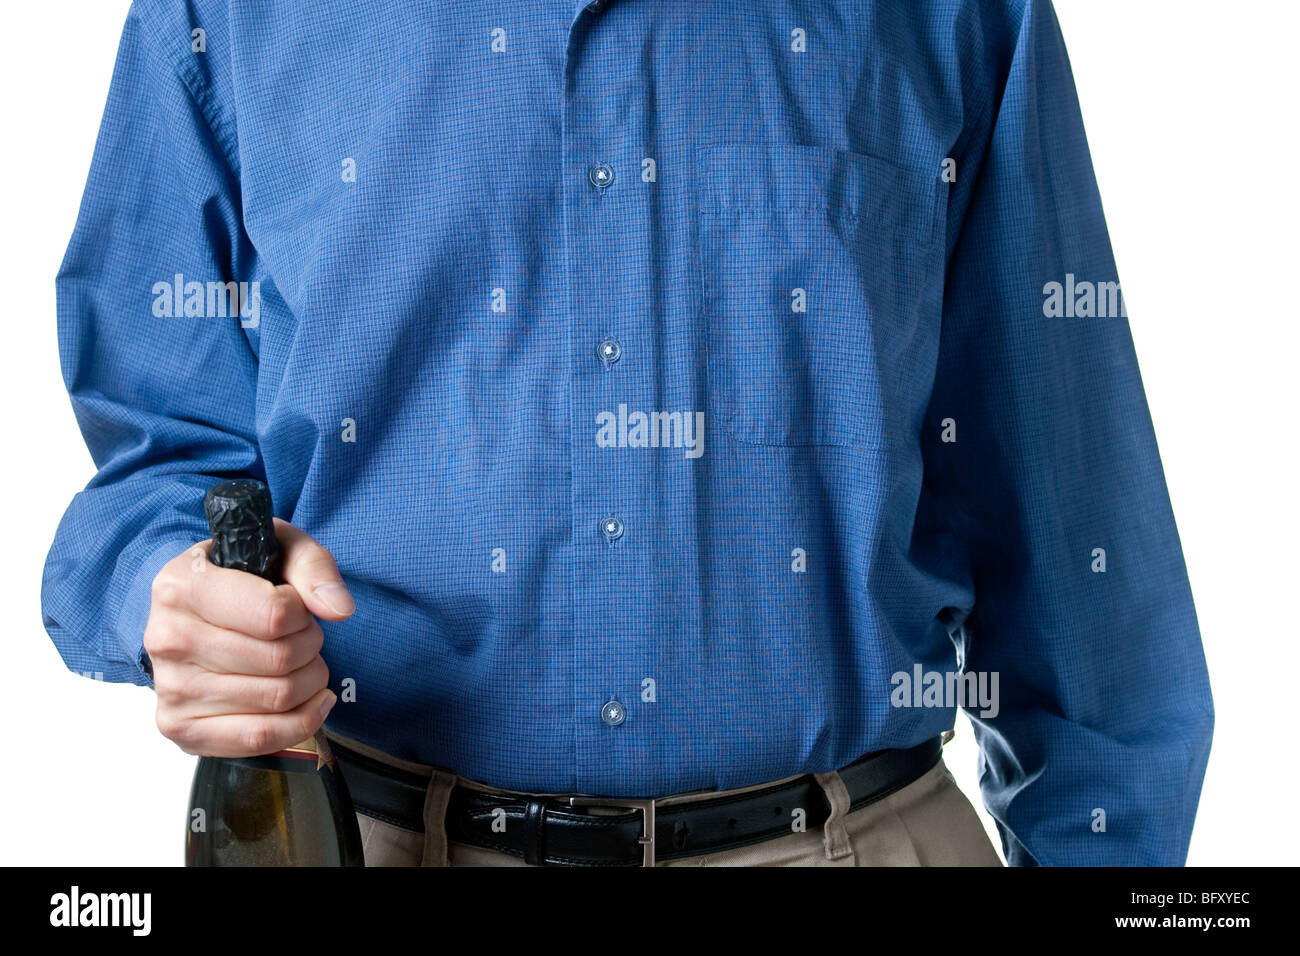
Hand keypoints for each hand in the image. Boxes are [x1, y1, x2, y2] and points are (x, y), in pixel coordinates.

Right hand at [143, 518, 353, 756]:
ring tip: (300, 663)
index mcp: (181, 586)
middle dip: (311, 647)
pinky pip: (259, 738)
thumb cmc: (240, 579)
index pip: (275, 614)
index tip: (298, 608)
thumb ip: (313, 567)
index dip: (304, 613)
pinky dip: (301, 723)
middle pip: (280, 659)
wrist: (194, 615)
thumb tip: (339, 609)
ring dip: (310, 681)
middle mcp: (167, 638)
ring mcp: (171, 687)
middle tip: (303, 637)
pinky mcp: (180, 727)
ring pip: (277, 698)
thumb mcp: (279, 550)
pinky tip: (311, 702)